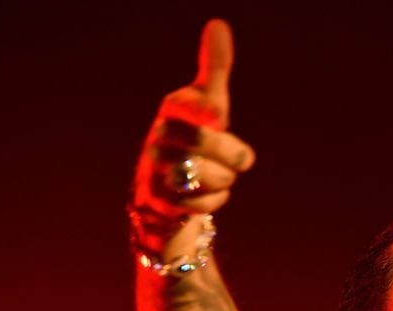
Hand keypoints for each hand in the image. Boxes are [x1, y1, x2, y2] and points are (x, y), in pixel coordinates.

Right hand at [133, 19, 255, 228]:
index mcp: (172, 110)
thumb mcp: (208, 104)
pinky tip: (207, 196)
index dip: (205, 108)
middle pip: (201, 141)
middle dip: (231, 153)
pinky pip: (196, 204)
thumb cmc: (194, 139)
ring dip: (223, 180)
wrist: (167, 188)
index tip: (217, 114)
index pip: (188, 103)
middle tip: (240, 159)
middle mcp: (156, 137)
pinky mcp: (156, 201)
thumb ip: (215, 68)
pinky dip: (212, 202)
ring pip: (200, 175)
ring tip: (220, 178)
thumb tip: (218, 24)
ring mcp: (152, 169)